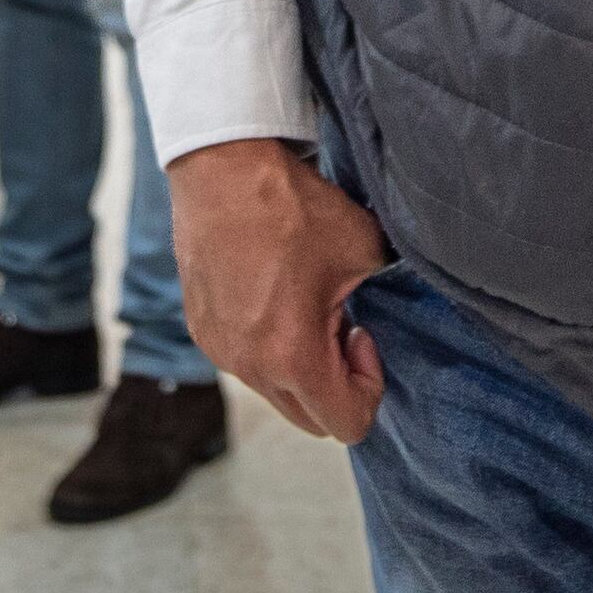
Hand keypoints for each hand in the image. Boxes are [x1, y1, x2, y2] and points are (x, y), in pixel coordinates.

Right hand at [168, 140, 390, 443]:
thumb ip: (385, 297)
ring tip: (306, 304)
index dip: (370, 387)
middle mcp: (250, 366)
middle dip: (336, 384)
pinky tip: (273, 295)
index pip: (348, 424)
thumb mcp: (365, 250)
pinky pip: (246, 363)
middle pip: (311, 419)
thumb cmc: (292, 207)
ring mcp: (220, 351)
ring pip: (276, 391)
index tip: (362, 334)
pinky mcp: (202, 330)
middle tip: (342, 325)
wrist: (223, 168)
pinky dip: (268, 347)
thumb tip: (390, 308)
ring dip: (301, 365)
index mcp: (293, 356)